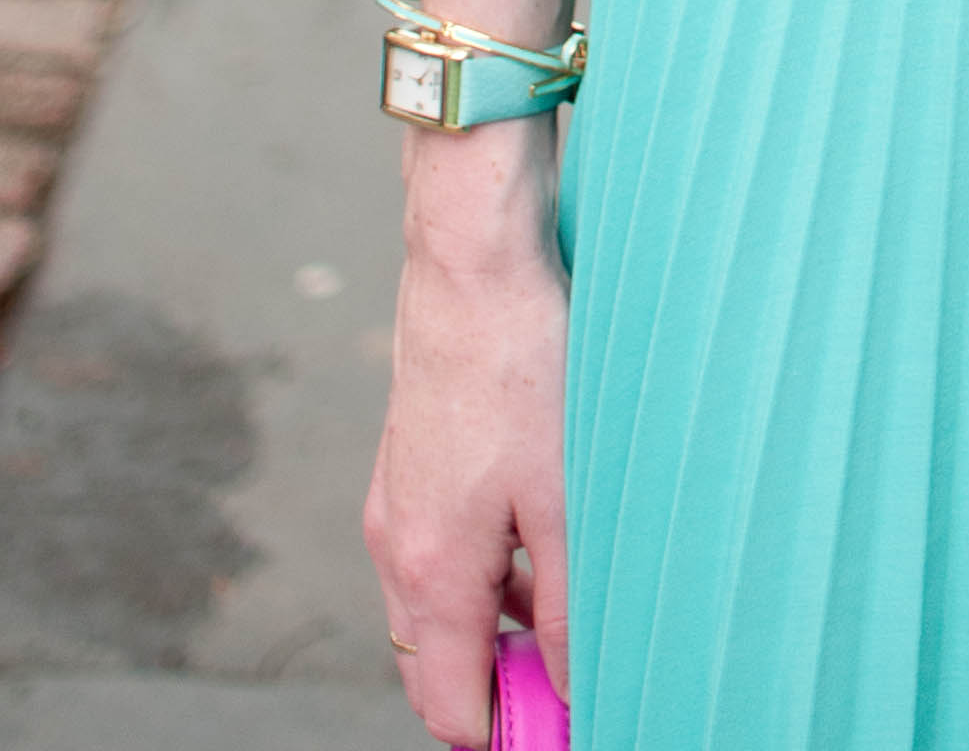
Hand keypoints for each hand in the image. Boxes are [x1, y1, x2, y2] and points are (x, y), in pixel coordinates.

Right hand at [367, 129, 569, 748]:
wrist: (474, 265)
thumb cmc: (524, 368)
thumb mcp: (564, 499)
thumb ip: (566, 606)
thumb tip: (570, 686)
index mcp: (430, 573)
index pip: (450, 708)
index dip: (507, 729)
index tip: (561, 719)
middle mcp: (396, 549)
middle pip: (435, 666)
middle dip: (498, 685)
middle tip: (572, 674)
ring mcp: (396, 506)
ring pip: (437, 610)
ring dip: (496, 626)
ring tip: (572, 604)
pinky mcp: (409, 468)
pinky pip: (439, 555)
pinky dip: (483, 572)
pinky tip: (542, 540)